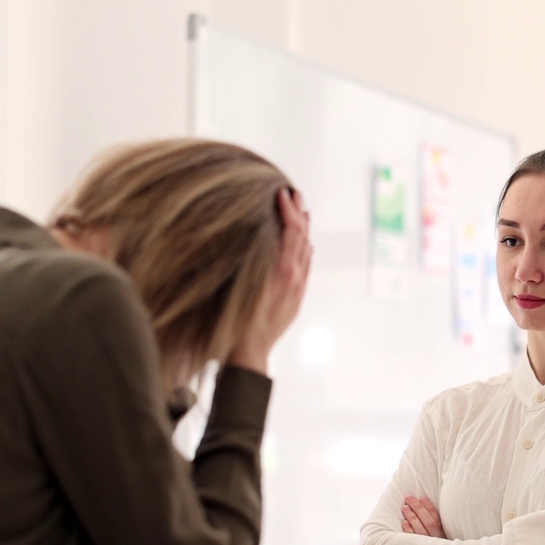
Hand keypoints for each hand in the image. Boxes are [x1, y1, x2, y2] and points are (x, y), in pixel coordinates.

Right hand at [227, 188, 312, 373]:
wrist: (248, 351)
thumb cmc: (237, 321)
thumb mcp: (239, 286)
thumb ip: (248, 258)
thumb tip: (254, 233)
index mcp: (282, 271)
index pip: (292, 232)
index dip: (288, 210)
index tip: (282, 193)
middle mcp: (295, 277)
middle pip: (303, 237)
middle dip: (299, 213)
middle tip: (294, 195)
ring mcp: (297, 288)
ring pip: (306, 251)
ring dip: (303, 229)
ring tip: (300, 211)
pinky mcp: (296, 297)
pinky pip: (305, 266)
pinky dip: (304, 248)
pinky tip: (302, 243)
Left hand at [399, 496, 445, 538]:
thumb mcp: (437, 535)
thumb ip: (433, 524)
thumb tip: (422, 504)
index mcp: (442, 535)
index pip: (437, 519)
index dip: (429, 507)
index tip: (422, 498)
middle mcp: (436, 539)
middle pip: (429, 523)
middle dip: (418, 508)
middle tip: (408, 498)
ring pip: (421, 531)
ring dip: (413, 517)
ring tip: (405, 507)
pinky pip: (414, 541)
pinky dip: (410, 531)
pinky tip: (405, 522)